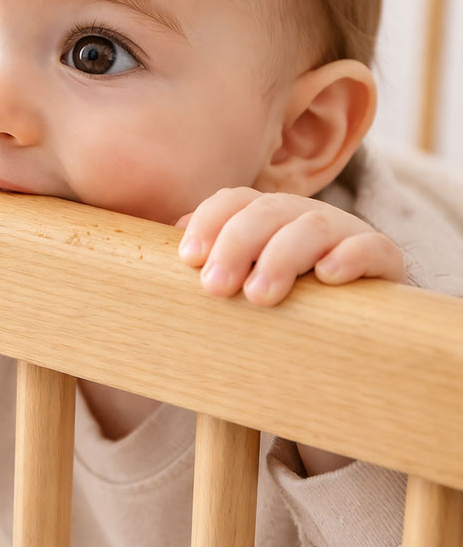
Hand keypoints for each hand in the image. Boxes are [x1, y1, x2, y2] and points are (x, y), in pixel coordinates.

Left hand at [177, 187, 406, 305]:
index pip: (234, 201)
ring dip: (283, 256)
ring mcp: (345, 235)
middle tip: (215, 289)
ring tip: (260, 295)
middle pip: (268, 211)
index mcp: (265, 219)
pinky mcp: (383, 263)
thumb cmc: (276, 316)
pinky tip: (329, 276)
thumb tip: (163, 246)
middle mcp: (303, 218)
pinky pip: (373, 247)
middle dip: (237, 245)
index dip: (210, 222)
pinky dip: (351, 256)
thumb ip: (208, 269)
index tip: (187, 259)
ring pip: (314, 225)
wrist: (345, 345)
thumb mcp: (237, 290)